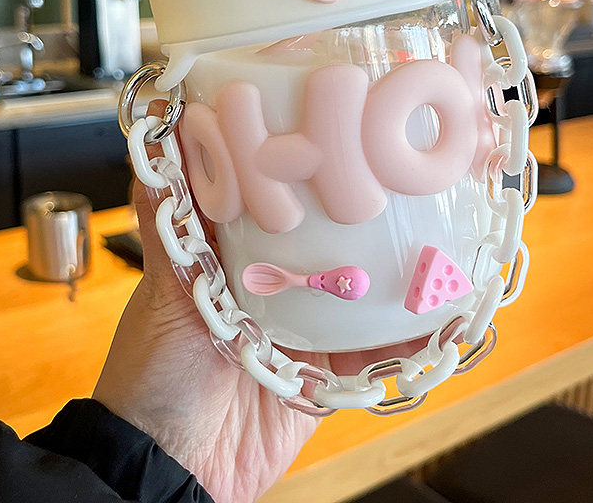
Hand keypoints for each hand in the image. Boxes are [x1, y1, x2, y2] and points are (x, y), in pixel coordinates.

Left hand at [94, 102, 425, 502]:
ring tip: (436, 238)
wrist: (172, 465)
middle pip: (334, 240)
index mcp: (241, 254)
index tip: (344, 127)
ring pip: (365, 289)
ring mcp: (308, 328)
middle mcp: (279, 285)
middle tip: (408, 181)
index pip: (282, 197)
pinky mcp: (328, 373)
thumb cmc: (155, 372)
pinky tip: (437, 310)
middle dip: (369, 214)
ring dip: (401, 270)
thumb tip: (157, 140)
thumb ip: (165, 220)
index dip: (313, 166)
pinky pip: (378, 348)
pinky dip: (409, 333)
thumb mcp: (163, 288)